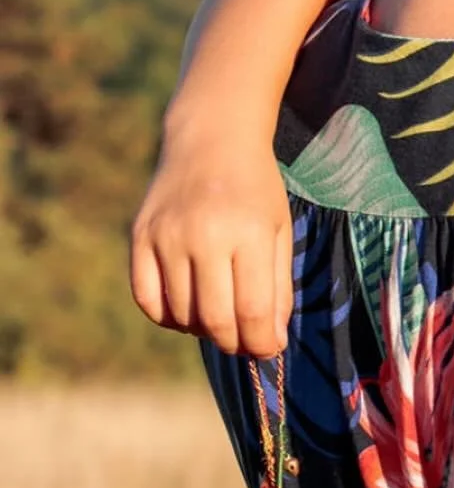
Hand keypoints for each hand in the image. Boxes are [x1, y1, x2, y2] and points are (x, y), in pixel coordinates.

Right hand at [130, 125, 292, 355]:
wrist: (211, 139)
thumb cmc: (255, 190)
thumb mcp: (280, 232)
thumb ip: (279, 289)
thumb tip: (272, 343)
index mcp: (249, 233)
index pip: (253, 311)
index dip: (262, 343)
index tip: (269, 348)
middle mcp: (203, 235)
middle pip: (215, 320)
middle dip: (235, 343)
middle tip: (245, 341)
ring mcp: (166, 235)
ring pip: (181, 314)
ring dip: (203, 330)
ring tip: (221, 316)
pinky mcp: (139, 236)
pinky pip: (147, 299)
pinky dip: (168, 317)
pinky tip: (188, 309)